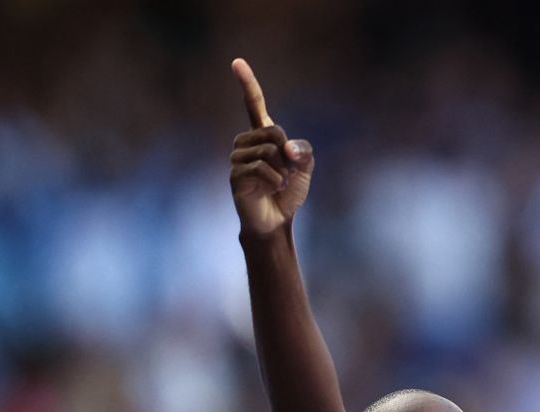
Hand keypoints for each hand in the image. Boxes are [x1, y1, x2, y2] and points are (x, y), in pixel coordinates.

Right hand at [230, 58, 314, 236]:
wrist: (276, 220)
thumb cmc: (288, 192)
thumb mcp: (304, 167)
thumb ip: (303, 151)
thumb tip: (287, 148)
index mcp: (261, 134)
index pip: (254, 104)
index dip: (247, 83)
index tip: (236, 62)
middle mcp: (245, 142)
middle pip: (274, 131)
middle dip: (288, 154)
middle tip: (285, 172)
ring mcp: (237, 158)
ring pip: (269, 151)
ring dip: (282, 170)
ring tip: (277, 183)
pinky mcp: (235, 175)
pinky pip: (262, 168)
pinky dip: (275, 180)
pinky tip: (271, 189)